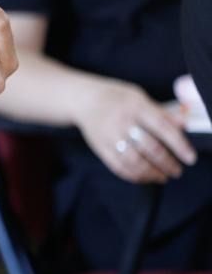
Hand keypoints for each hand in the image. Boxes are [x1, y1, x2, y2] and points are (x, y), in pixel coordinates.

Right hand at [74, 79, 195, 182]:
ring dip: (152, 173)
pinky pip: (118, 166)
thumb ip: (161, 112)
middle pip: (149, 148)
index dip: (179, 144)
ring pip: (134, 161)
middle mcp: (121, 121)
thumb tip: (184, 124)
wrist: (83, 99)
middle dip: (167, 163)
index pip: (162, 127)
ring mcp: (108, 135)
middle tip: (177, 171)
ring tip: (163, 177)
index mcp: (135, 106)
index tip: (190, 158)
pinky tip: (145, 177)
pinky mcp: (99, 147)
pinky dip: (134, 176)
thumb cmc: (117, 98)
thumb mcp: (139, 97)